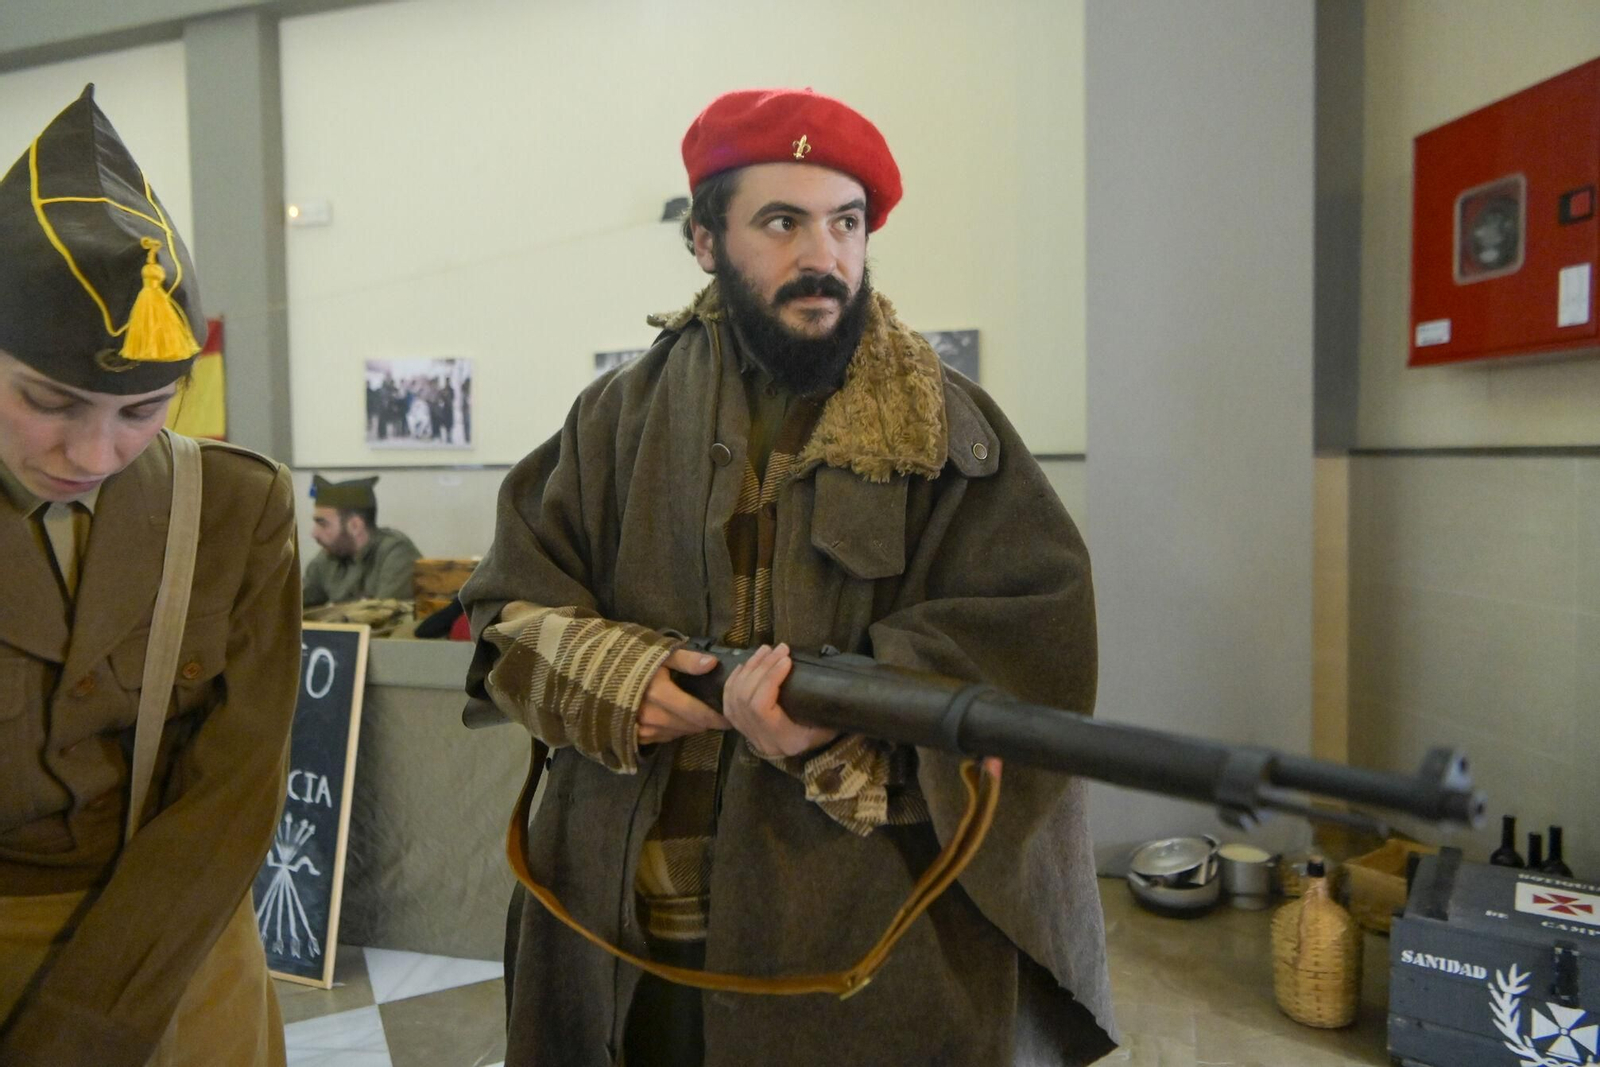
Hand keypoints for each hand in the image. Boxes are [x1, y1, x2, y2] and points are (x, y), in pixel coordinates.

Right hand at [637, 649, 729, 744]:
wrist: (593, 670)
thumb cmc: (628, 657)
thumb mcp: (658, 652)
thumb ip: (686, 659)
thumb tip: (712, 664)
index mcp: (658, 693)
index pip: (697, 713)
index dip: (717, 718)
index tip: (730, 716)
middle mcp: (650, 715)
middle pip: (689, 726)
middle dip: (706, 722)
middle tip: (717, 714)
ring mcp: (640, 727)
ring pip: (677, 733)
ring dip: (690, 727)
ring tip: (699, 716)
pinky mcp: (632, 734)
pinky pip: (662, 737)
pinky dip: (673, 730)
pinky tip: (677, 719)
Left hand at [721, 643, 838, 758]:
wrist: (806, 757)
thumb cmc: (822, 736)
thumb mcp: (829, 726)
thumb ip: (825, 707)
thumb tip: (830, 678)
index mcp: (782, 739)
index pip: (761, 707)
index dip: (769, 679)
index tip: (786, 660)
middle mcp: (760, 738)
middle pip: (746, 697)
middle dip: (761, 667)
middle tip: (779, 649)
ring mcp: (746, 733)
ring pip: (735, 696)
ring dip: (749, 668)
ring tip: (766, 650)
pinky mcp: (739, 726)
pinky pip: (728, 700)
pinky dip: (734, 679)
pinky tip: (746, 664)